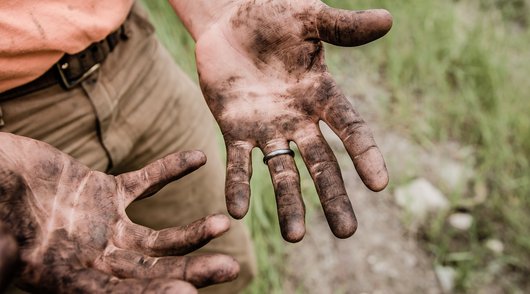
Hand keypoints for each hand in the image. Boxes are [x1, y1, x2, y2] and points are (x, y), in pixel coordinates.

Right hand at [0, 133, 238, 293]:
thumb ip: (6, 256)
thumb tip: (7, 270)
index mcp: (68, 278)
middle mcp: (94, 258)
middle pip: (152, 272)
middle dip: (190, 271)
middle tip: (231, 270)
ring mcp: (104, 226)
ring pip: (158, 237)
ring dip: (191, 232)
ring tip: (222, 224)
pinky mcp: (106, 192)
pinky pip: (146, 182)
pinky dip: (170, 170)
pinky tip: (197, 157)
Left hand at [194, 0, 391, 241]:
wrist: (227, 18)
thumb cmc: (271, 14)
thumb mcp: (308, 17)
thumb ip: (343, 27)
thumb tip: (388, 20)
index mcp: (321, 94)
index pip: (350, 128)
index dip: (365, 154)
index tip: (380, 184)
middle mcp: (298, 118)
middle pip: (321, 163)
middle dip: (333, 196)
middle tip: (347, 232)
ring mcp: (267, 127)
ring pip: (281, 171)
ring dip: (288, 203)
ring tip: (294, 237)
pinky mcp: (234, 129)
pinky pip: (237, 162)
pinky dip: (238, 185)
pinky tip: (236, 211)